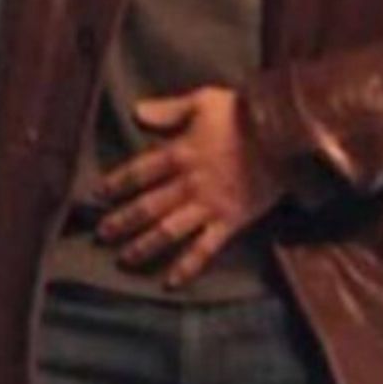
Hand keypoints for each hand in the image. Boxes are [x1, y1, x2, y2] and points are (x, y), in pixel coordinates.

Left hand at [96, 87, 282, 288]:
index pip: (138, 172)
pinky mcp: (229, 221)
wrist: (285, 135)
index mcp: (179, 153)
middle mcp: (188, 183)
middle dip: (122, 221)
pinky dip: (187, 267)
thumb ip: (169, 109)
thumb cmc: (244, 113)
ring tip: (125, 259)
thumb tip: (136, 112)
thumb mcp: (203, 101)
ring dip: (144, 247)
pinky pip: (204, 249)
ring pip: (168, 231)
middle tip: (102, 234)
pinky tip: (170, 282)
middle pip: (147, 206)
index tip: (97, 195)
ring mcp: (208, 205)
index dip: (116, 184)